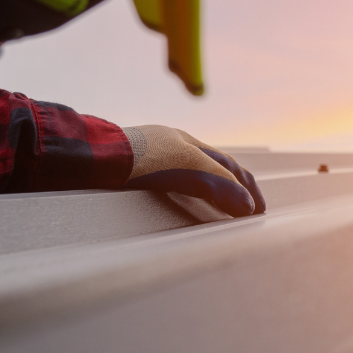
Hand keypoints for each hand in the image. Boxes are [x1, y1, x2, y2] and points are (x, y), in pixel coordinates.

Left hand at [122, 125, 266, 216]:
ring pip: (188, 176)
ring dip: (209, 192)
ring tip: (219, 210)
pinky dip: (183, 196)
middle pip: (211, 167)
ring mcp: (149, 160)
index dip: (248, 188)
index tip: (259, 210)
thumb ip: (221, 185)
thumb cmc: (141, 159)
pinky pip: (166, 186)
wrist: (94, 160)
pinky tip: (177, 206)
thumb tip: (248, 206)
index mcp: (188, 142)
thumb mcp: (190, 169)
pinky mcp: (131, 175)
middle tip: (247, 210)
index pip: (228, 166)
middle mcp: (170, 147)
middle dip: (233, 188)